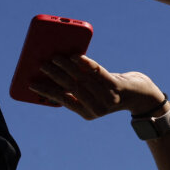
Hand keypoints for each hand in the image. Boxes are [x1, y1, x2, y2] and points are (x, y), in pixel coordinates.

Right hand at [30, 54, 165, 118]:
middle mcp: (98, 107)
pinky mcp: (116, 84)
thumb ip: (74, 90)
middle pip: (72, 87)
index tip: (32, 83)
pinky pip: (98, 72)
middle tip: (41, 65)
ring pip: (83, 78)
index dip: (47, 92)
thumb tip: (52, 73)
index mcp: (87, 113)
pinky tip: (75, 56)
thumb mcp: (90, 96)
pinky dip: (85, 63)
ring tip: (54, 57)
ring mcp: (108, 96)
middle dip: (55, 75)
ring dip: (66, 66)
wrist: (137, 95)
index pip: (63, 101)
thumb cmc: (106, 92)